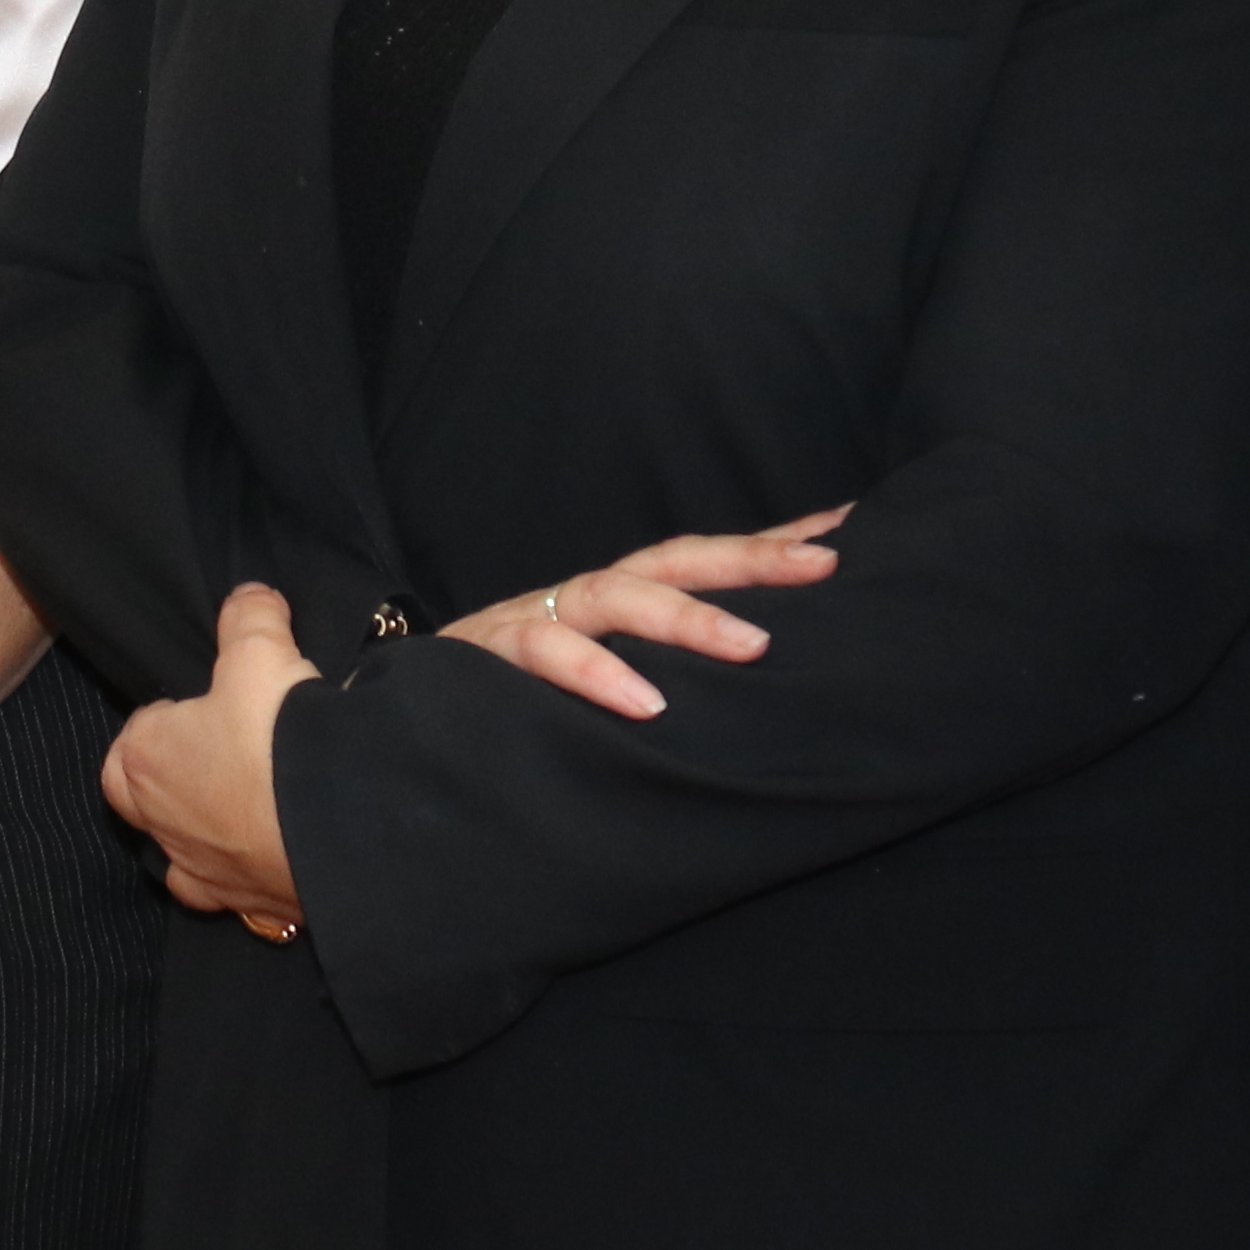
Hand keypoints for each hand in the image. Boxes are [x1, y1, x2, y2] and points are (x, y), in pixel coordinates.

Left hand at [102, 582, 311, 925]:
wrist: (337, 831)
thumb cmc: (278, 739)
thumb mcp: (261, 654)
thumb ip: (248, 618)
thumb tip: (248, 598)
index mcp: (145, 759)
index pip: (136, 732)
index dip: (169, 716)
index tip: (208, 705)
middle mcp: (159, 823)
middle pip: (138, 797)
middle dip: (165, 776)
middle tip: (216, 751)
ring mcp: (199, 871)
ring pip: (176, 850)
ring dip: (197, 828)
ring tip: (241, 804)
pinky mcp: (241, 906)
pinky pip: (224, 891)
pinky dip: (236, 872)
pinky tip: (264, 854)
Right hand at [447, 506, 850, 716]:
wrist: (401, 717)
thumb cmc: (519, 705)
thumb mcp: (603, 686)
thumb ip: (664, 680)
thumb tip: (756, 687)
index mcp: (618, 600)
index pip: (704, 561)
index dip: (772, 545)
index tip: (849, 532)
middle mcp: (585, 597)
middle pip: (676, 559)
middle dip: (751, 559)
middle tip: (823, 567)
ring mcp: (538, 617)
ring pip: (617, 596)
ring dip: (687, 618)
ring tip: (752, 648)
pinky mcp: (493, 653)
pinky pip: (547, 653)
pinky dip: (596, 674)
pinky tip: (644, 703)